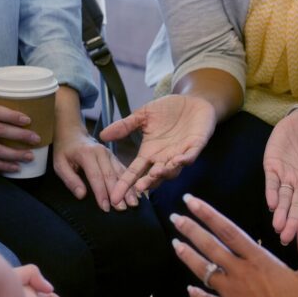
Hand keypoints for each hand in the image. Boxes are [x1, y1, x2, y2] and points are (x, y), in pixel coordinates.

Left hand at [53, 129, 138, 211]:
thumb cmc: (64, 151)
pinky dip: (130, 182)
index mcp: (87, 154)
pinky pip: (123, 170)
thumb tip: (82, 195)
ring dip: (127, 189)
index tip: (105, 208)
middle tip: (122, 209)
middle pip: (111, 175)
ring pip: (120, 173)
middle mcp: (101, 153)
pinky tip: (135, 193)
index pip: (96, 176)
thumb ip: (70, 179)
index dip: (101, 193)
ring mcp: (110, 154)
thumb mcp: (59, 164)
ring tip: (132, 203)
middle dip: (117, 193)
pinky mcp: (115, 157)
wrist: (73, 133)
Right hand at [100, 95, 216, 204]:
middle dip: (147, 182)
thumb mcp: (143, 115)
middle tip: (138, 188)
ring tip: (155, 173)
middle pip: (154, 176)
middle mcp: (164, 158)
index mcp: (150, 152)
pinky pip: (191, 156)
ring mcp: (180, 154)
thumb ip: (125, 126)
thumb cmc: (168, 110)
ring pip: (172, 170)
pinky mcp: (195, 146)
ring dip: (165, 173)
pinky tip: (179, 160)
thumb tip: (102, 135)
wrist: (192, 100)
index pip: (135, 171)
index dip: (125, 183)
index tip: (115, 196)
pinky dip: (185, 159)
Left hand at [169, 195, 297, 296]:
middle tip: (175, 217)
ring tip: (175, 243)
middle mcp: (240, 274)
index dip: (207, 214)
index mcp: (258, 260)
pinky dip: (197, 295)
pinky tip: (189, 290)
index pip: (228, 230)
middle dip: (190, 229)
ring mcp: (230, 295)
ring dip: (188, 256)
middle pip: (210, 246)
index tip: (191, 202)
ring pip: (203, 271)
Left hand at [264, 110, 297, 245]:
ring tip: (278, 228)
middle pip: (296, 205)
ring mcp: (286, 175)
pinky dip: (270, 192)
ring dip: (280, 212)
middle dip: (292, 221)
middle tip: (288, 238)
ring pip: (282, 198)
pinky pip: (270, 182)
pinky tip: (270, 204)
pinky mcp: (272, 166)